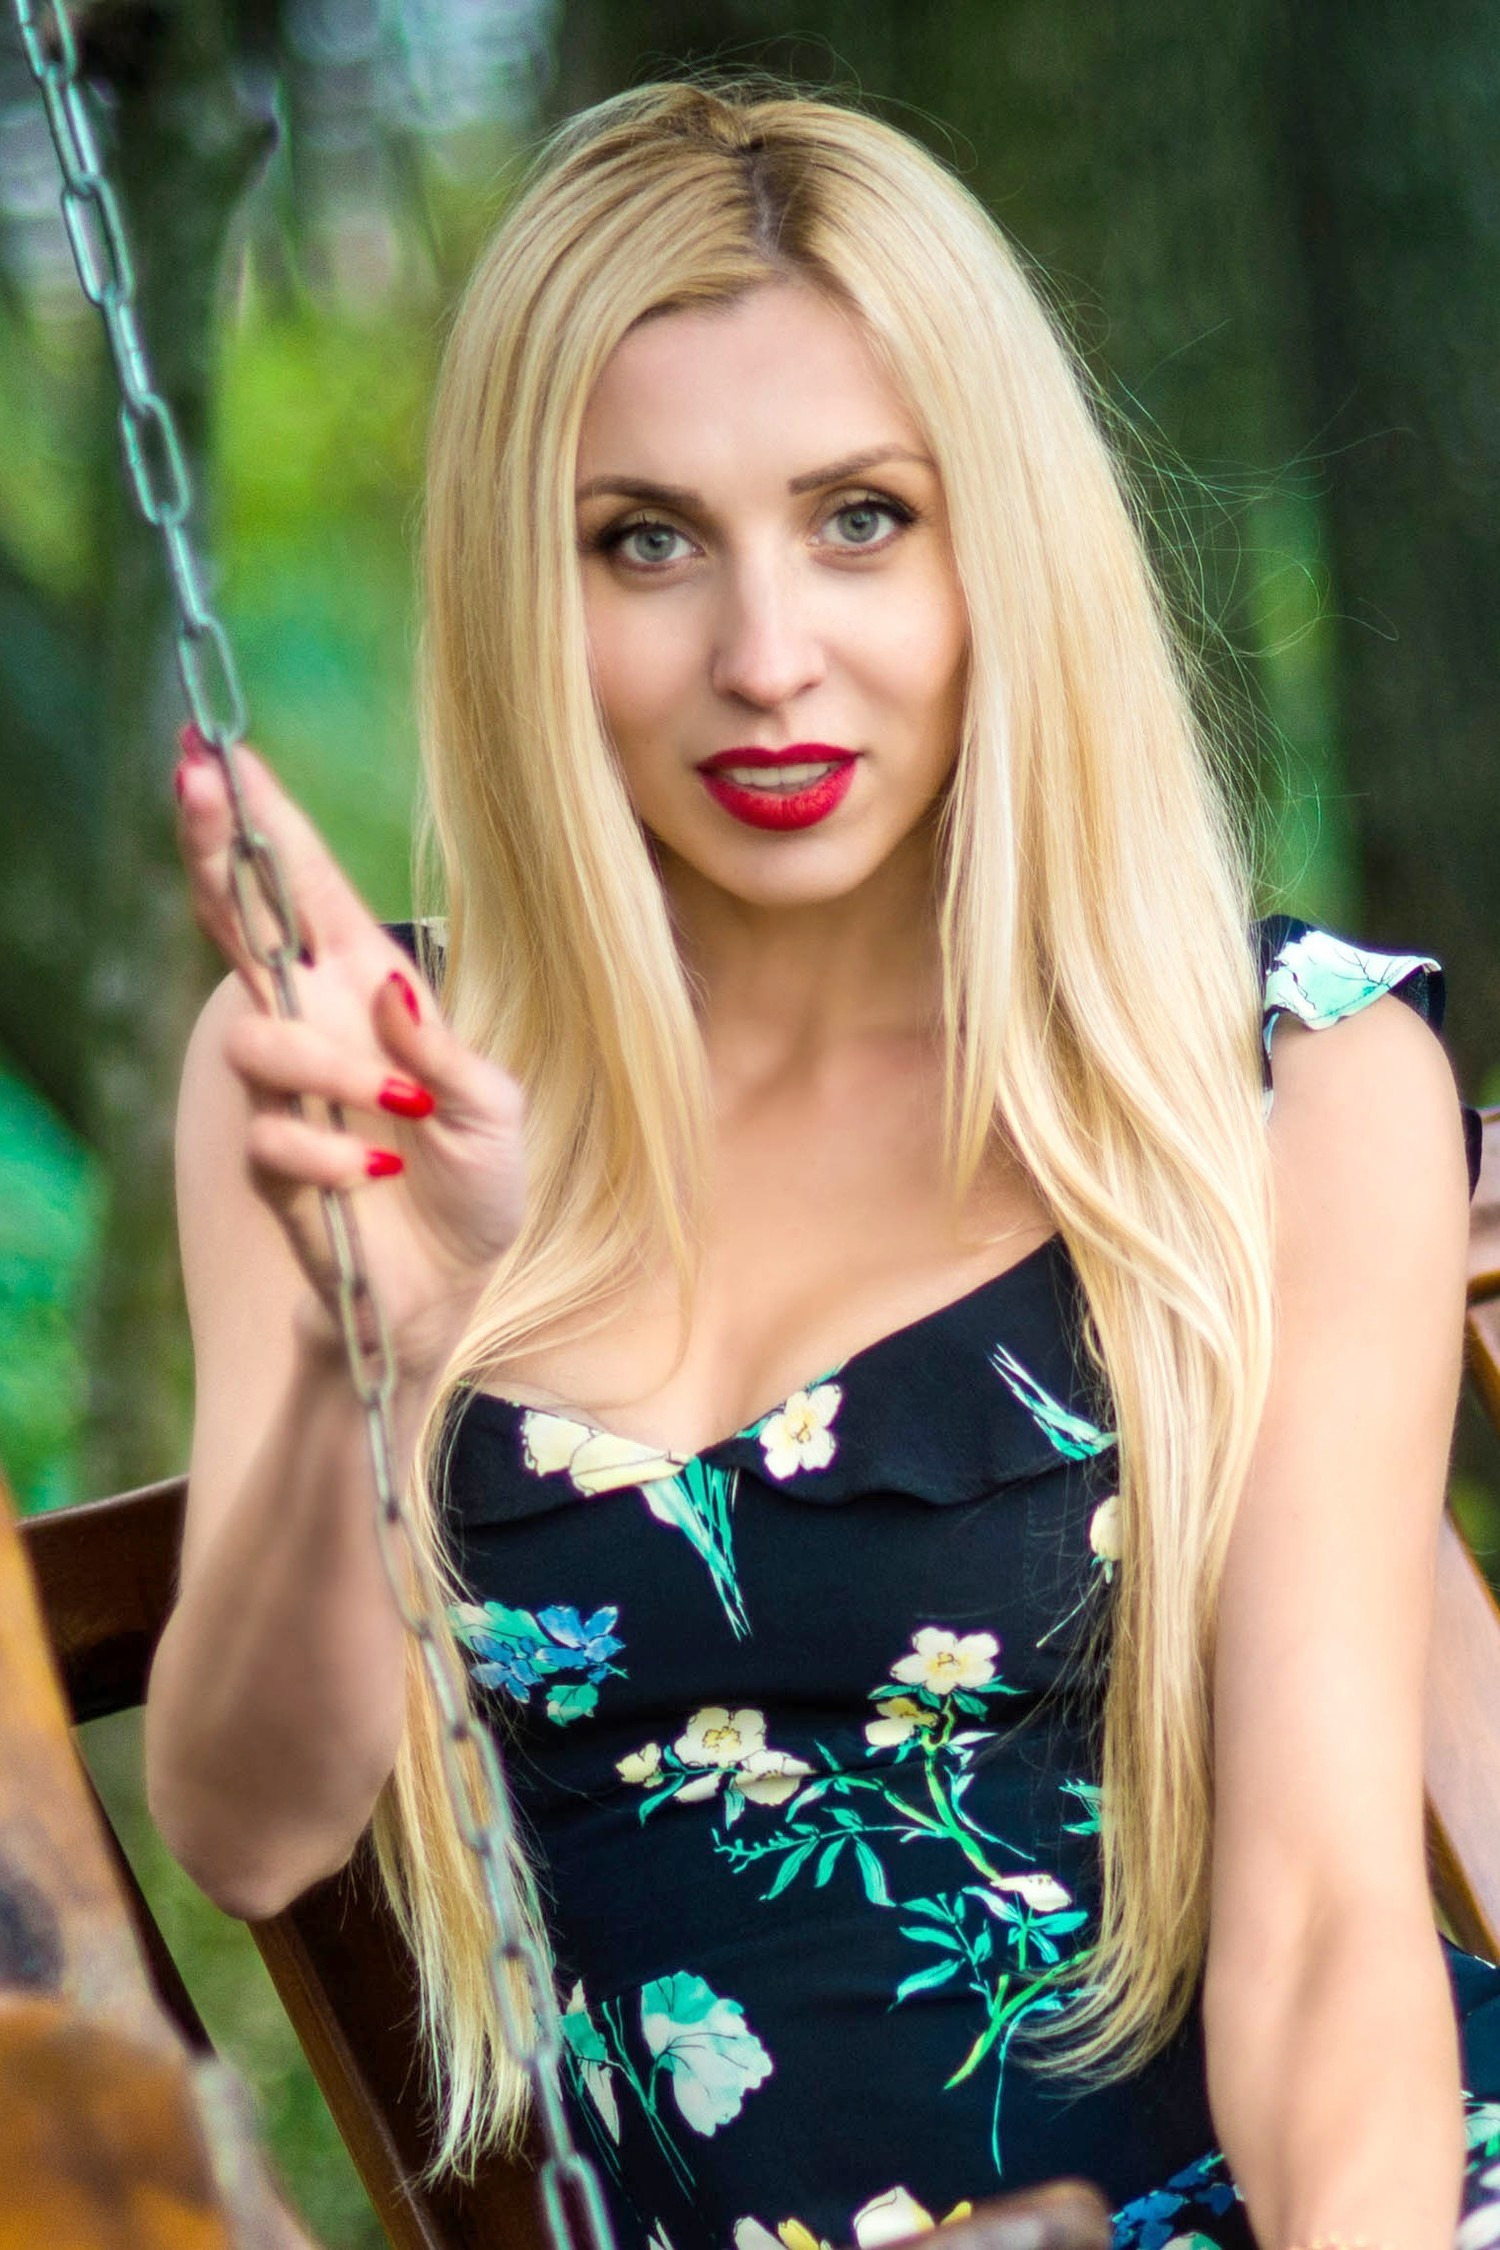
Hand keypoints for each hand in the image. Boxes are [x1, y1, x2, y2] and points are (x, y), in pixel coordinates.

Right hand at [174, 731, 525, 1380]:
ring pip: (253, 1035)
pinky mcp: (273, 1161)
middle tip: (198, 778)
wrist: (447, 1293)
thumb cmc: (475, 1189)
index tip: (219, 751)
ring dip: (326, 1068)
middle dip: (219, 848)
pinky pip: (275, 1135)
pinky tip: (373, 1173)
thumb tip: (389, 985)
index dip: (264, 821)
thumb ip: (444, 1049)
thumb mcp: (493, 1110)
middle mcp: (318, 1026)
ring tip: (399, 1115)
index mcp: (370, 991)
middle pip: (241, 920)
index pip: (305, 890)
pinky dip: (331, 1152)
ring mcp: (288, 1091)